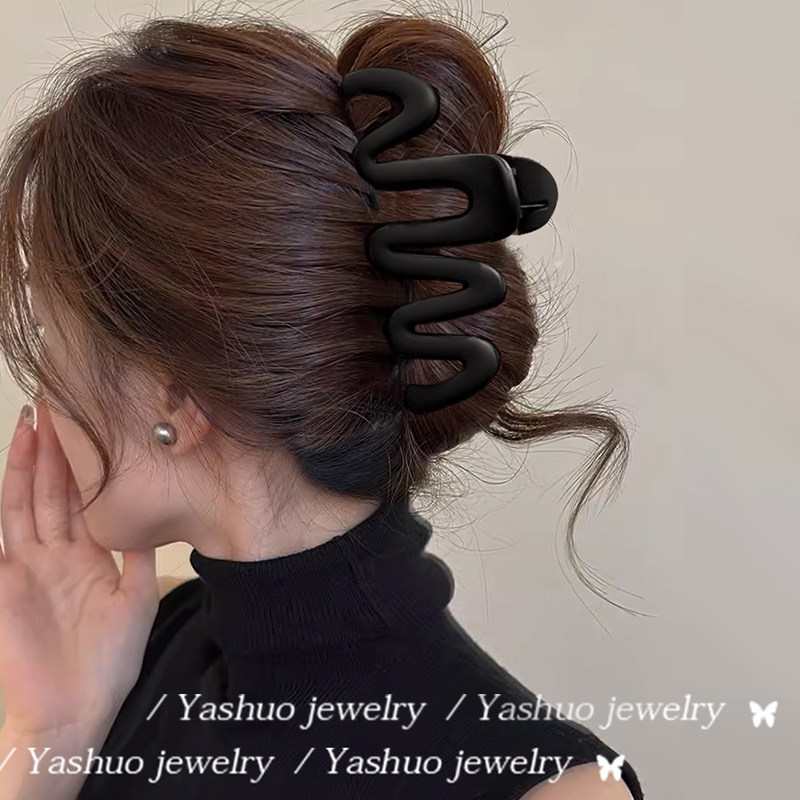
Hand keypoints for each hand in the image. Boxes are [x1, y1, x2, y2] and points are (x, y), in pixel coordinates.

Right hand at [0, 400, 158, 737]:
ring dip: (25, 467)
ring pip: (25, 505)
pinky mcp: (5, 584)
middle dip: (51, 449)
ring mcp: (28, 566)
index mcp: (89, 552)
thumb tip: (157, 513)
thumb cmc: (110, 657)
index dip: (83, 462)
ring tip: (29, 427)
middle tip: (51, 406)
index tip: (87, 423)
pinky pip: (0, 539)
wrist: (78, 707)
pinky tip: (4, 479)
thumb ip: (140, 552)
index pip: (83, 496)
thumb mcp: (138, 595)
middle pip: (51, 490)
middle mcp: (56, 552)